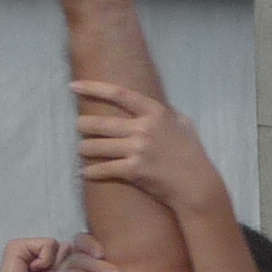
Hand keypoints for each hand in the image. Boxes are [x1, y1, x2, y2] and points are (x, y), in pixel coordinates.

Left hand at [74, 80, 230, 218]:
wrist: (197, 185)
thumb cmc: (192, 154)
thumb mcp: (184, 124)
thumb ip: (167, 111)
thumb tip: (155, 103)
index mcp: (156, 113)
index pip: (119, 94)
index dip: (94, 88)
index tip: (74, 86)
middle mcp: (144, 128)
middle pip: (101, 123)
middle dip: (84, 125)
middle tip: (78, 126)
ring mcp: (137, 150)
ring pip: (97, 146)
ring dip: (84, 148)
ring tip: (81, 149)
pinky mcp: (133, 170)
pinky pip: (103, 169)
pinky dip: (91, 172)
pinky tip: (84, 173)